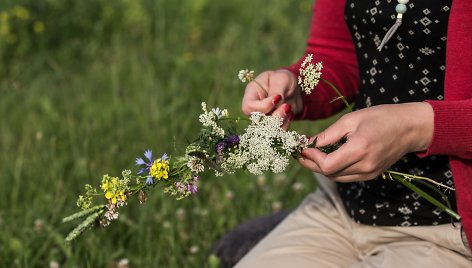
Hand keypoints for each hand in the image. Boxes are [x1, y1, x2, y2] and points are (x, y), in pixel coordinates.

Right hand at [241, 69, 302, 129]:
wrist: (294, 88)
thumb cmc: (284, 79)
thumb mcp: (281, 79)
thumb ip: (277, 91)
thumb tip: (276, 101)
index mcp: (251, 95)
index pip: (248, 107)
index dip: (263, 106)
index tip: (278, 97)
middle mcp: (254, 110)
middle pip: (257, 122)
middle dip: (275, 117)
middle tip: (287, 106)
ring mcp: (263, 119)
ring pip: (268, 130)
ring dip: (282, 122)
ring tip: (290, 109)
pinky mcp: (273, 126)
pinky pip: (277, 133)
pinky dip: (286, 125)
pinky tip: (291, 114)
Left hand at [299, 103, 433, 181]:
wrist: (410, 127)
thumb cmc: (380, 117)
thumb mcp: (351, 120)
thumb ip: (328, 134)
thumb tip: (308, 144)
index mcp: (359, 149)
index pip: (327, 165)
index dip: (312, 158)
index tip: (303, 148)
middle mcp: (365, 165)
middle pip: (329, 174)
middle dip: (312, 164)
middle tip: (301, 154)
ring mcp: (369, 173)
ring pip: (336, 178)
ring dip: (321, 169)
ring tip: (311, 156)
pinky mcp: (372, 175)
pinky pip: (346, 177)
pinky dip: (334, 170)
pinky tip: (327, 158)